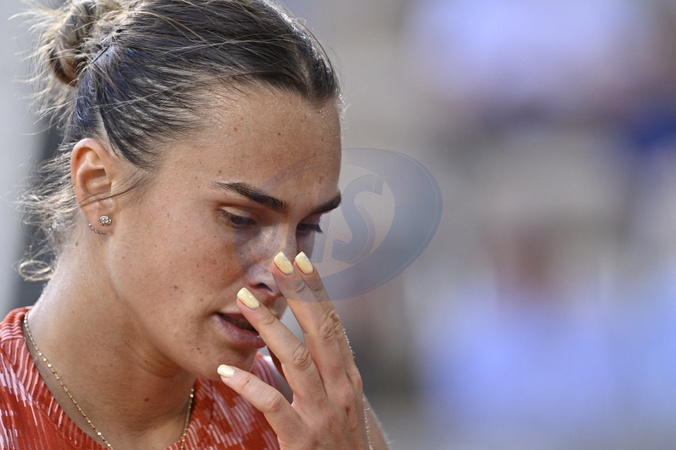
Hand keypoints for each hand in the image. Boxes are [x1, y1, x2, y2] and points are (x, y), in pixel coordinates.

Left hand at [217, 251, 376, 449]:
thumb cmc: (339, 445)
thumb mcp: (337, 404)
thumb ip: (319, 372)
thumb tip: (289, 340)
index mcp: (348, 378)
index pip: (332, 324)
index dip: (317, 290)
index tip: (299, 258)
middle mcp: (341, 390)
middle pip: (319, 331)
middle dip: (298, 293)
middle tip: (277, 260)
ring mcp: (323, 415)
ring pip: (295, 360)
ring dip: (268, 326)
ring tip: (243, 300)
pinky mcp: (303, 440)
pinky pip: (274, 406)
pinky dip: (250, 386)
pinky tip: (226, 372)